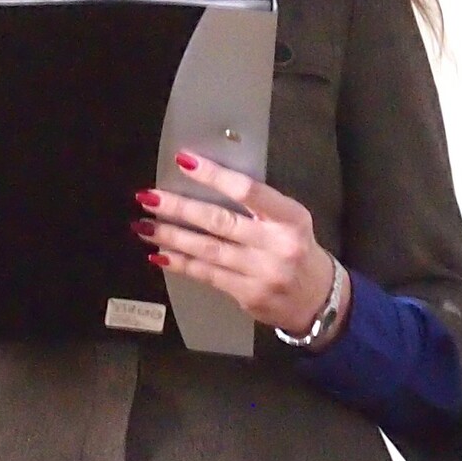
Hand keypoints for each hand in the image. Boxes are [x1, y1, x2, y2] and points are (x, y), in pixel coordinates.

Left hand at [131, 151, 351, 340]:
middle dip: (179, 208)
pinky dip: (180, 263)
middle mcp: (276, 244)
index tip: (183, 161)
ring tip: (143, 225)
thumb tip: (204, 182)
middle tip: (148, 197)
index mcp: (289, 217)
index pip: (247, 190)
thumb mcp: (289, 219)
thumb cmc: (296, 247)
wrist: (317, 299)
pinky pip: (206, 275)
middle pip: (219, 221)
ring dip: (170, 236)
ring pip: (207, 250)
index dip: (214, 175)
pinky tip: (160, 254)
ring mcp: (261, 273)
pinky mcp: (247, 295)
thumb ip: (257, 205)